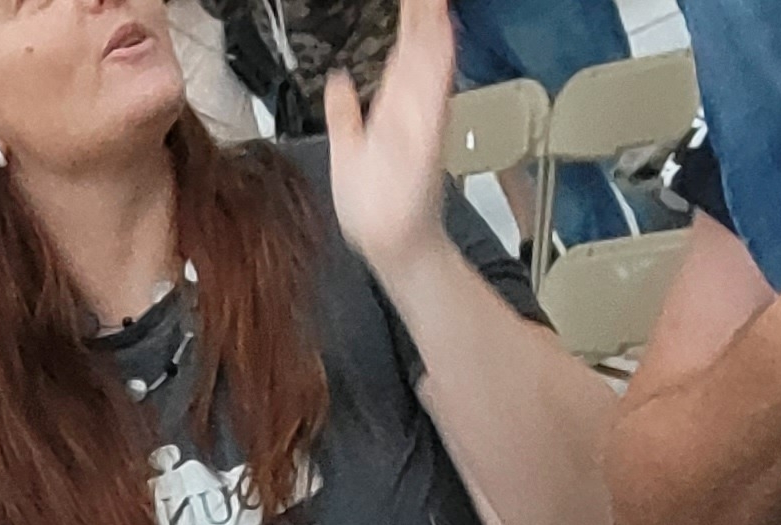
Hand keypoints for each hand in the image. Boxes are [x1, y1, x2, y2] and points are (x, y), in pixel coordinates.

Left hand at [323, 0, 457, 283]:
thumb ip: (342, 113)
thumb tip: (337, 80)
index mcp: (390, 112)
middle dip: (424, 17)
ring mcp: (418, 125)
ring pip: (427, 67)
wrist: (389, 245)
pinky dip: (438, 69)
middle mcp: (408, 113)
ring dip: (434, 32)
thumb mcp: (346, 150)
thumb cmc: (372, 208)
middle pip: (418, 53)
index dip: (408, 22)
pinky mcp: (424, 143)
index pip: (401, 56)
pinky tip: (442, 41)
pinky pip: (432, 99)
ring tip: (436, 2)